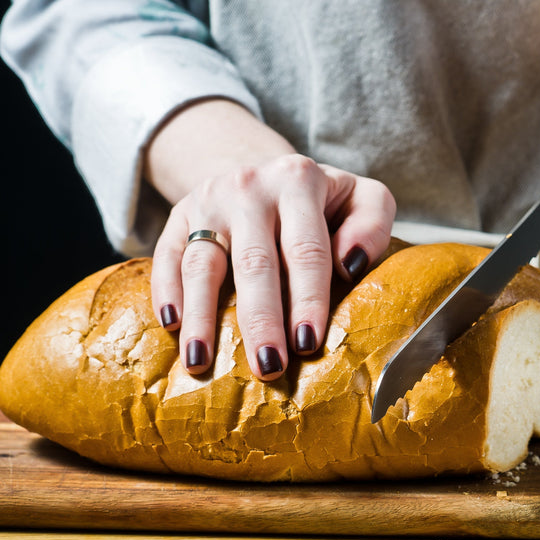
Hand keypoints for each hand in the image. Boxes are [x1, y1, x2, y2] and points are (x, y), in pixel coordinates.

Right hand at [145, 101, 395, 380]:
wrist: (262, 171)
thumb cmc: (322, 202)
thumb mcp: (361, 197)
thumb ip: (373, 222)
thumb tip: (351, 264)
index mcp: (299, 181)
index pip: (306, 249)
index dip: (308, 299)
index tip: (308, 343)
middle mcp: (250, 187)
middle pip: (255, 262)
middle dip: (261, 319)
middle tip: (268, 368)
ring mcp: (209, 201)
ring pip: (202, 263)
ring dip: (202, 316)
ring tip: (202, 361)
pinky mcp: (178, 216)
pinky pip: (166, 256)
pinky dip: (166, 291)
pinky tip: (172, 326)